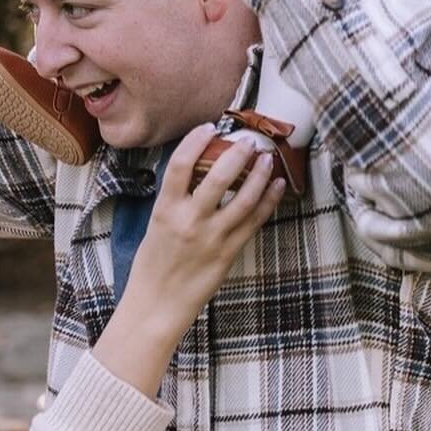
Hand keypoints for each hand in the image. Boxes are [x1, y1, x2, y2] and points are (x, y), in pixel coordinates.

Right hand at [124, 128, 281, 332]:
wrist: (158, 304)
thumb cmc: (153, 265)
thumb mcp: (156, 225)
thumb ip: (176, 200)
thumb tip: (197, 172)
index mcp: (165, 210)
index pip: (180, 165)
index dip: (195, 140)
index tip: (209, 126)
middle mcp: (189, 221)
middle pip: (218, 176)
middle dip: (237, 154)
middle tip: (248, 141)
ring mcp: (211, 237)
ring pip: (243, 198)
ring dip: (259, 175)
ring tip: (268, 159)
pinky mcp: (228, 253)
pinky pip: (253, 222)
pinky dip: (267, 201)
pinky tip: (277, 187)